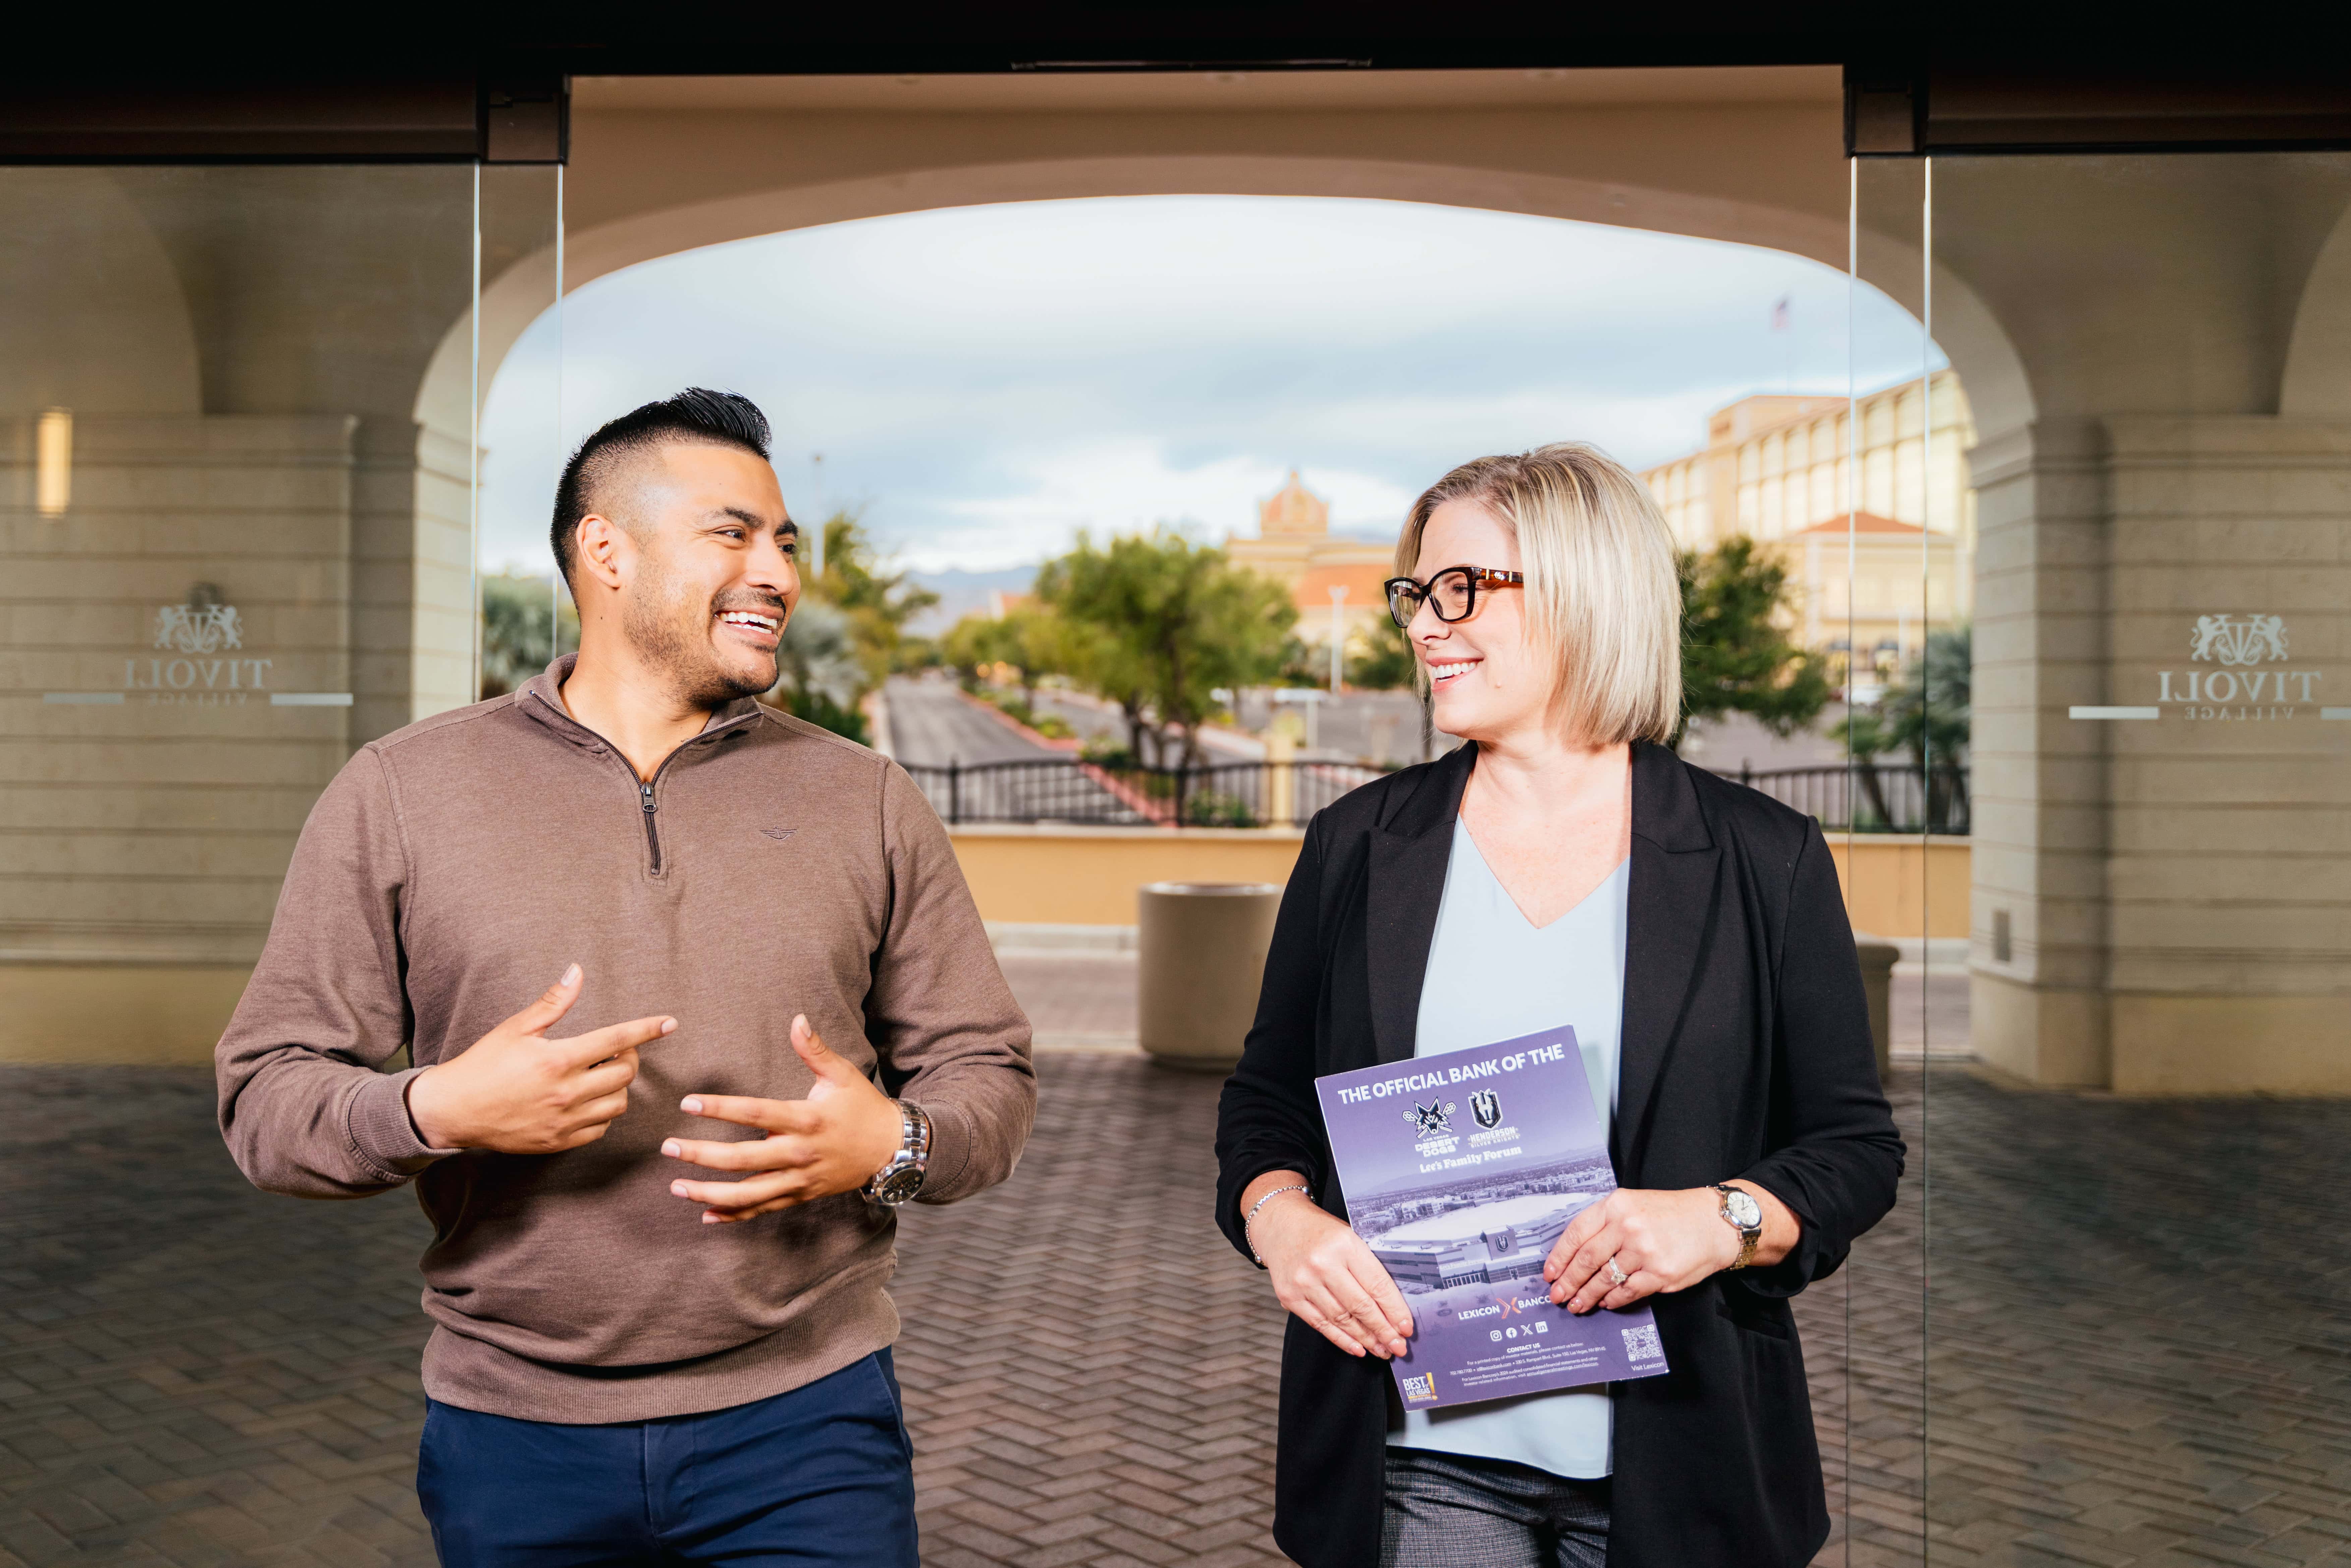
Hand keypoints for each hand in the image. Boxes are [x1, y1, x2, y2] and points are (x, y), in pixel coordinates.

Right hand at [405, 964, 675, 1153]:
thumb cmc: (483, 1064)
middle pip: (625, 1075)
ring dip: (619, 1087)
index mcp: (558, 1060)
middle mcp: (566, 1093)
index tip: (669, 1023)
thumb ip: (553, 1002)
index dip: (646, 1029)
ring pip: (618, 1105)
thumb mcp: (516, 1028)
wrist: (453, 1110)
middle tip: (616, 1050)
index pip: (616, 1041)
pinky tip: (590, 1100)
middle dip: (629, 1059)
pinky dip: (603, 1114)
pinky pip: (600, 1130)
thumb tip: (577, 971)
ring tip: (602, 1075)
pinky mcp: (558, 1142)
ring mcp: (563, 1121)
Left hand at [661, 1015, 901, 1223]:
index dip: (719, 1108)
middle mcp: (798, 1153)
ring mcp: (799, 1178)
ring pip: (747, 1193)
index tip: (688, 1103)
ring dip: (709, 1193)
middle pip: (741, 1159)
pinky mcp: (801, 1195)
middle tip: (668, 1148)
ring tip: (676, 1188)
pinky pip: (763, 1210)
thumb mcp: (842, 1074)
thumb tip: (797, 1019)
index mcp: (805, 1119)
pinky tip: (707, 1216)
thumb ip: (815, 1050)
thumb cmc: (863, 1107)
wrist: (892, 1149)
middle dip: (701, 1155)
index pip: (754, 1113)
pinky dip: (735, 1216)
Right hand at [1244, 1176, 1414, 1359]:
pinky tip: (1357, 1347)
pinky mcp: (1289, 1297)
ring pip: (1342, 1319)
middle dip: (1384, 1331)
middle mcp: (1323, 1263)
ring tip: (1381, 1349)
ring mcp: (1303, 1282)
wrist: (1280, 1224)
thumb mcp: (1349, 1237)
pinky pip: (1321, 1325)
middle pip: (1361, 1306)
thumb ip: (1367, 1266)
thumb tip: (1392, 1306)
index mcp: (1345, 1244)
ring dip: (1366, 1339)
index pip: (1377, 1284)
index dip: (1395, 1310)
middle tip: (1398, 1346)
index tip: (1406, 1327)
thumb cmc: (1320, 1232)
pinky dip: (1341, 1339)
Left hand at [1543, 1182, 1794, 1312]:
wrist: (1714, 1223)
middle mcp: (1628, 1226)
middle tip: (1557, 1296)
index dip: (1558, 1256)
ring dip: (1587, 1295)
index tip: (1549, 1273)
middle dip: (1568, 1282)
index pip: (1576, 1233)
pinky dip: (1612, 1300)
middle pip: (1586, 1260)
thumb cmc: (1671, 1214)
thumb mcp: (1634, 1204)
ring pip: (1604, 1279)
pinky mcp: (1660, 1274)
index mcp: (1616, 1205)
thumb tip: (1575, 1254)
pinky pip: (1627, 1292)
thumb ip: (1605, 1223)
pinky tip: (1605, 1302)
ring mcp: (1644, 1251)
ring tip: (1577, 1305)